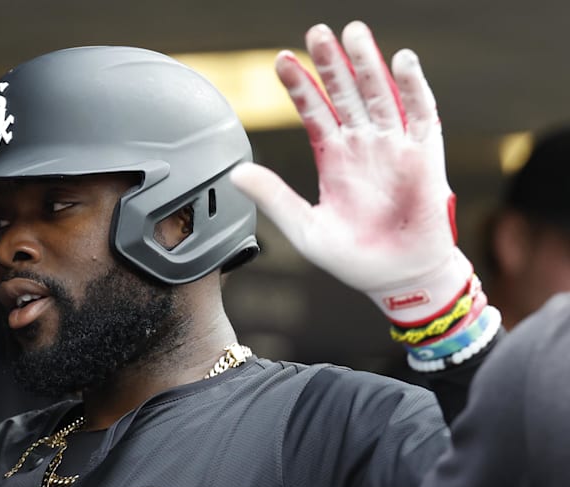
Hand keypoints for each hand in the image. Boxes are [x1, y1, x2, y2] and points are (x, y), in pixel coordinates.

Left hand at [230, 21, 470, 324]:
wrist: (399, 279)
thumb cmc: (354, 259)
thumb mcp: (304, 229)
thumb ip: (273, 197)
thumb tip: (235, 173)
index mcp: (334, 159)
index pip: (314, 111)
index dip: (299, 86)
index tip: (281, 60)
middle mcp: (363, 146)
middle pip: (344, 93)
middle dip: (331, 63)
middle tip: (317, 32)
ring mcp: (395, 147)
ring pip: (378, 95)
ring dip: (367, 64)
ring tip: (354, 33)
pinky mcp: (425, 155)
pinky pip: (420, 113)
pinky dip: (413, 87)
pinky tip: (402, 62)